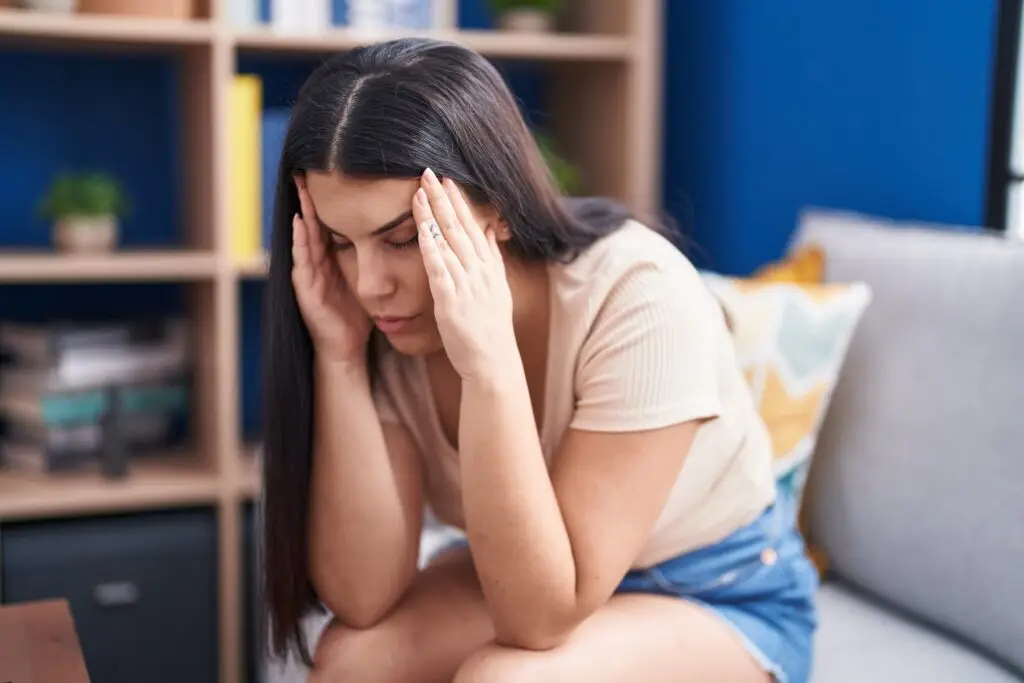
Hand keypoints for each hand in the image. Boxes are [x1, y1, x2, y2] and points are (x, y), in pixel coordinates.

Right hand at [291, 175, 372, 364]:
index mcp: (334, 260)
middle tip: (309, 170)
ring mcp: (309, 276)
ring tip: (302, 190)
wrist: (346, 348)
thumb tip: (405, 238)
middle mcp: (319, 264)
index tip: (333, 174)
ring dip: (303, 214)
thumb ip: (377, 260)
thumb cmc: (357, 315)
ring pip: (305, 238)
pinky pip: (301, 261)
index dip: (332, 201)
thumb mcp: (368, 282)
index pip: (332, 224)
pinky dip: (299, 242)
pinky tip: (299, 224)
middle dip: (311, 199)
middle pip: (315, 225)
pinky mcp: (304, 290)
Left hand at [414, 168, 517, 379]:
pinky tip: (420, 227)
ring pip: (447, 241)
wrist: (493, 362)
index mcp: (490, 268)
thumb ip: (491, 258)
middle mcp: (480, 271)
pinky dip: (430, 246)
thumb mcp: (497, 288)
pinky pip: (439, 267)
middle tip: (429, 172)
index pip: (473, 226)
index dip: (459, 202)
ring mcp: (466, 284)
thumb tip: (488, 229)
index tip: (447, 180)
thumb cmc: (490, 329)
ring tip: (420, 189)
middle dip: (443, 198)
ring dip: (433, 213)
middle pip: (459, 227)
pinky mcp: (451, 300)